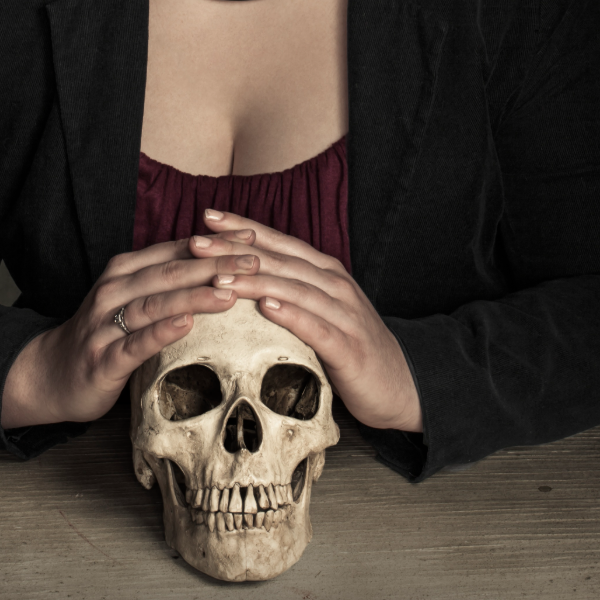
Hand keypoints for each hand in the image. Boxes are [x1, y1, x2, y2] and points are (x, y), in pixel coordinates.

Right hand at [1, 232, 260, 427]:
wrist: (49, 374)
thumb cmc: (103, 334)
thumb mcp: (133, 299)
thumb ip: (167, 282)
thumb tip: (221, 264)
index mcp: (126, 270)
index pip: (177, 250)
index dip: (215, 242)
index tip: (252, 237)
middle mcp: (114, 289)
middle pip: (171, 271)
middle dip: (214, 263)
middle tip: (253, 260)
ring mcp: (105, 323)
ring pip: (155, 302)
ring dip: (194, 294)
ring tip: (230, 290)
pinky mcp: (102, 357)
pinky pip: (135, 342)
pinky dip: (162, 331)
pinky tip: (186, 324)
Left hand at [194, 210, 422, 432]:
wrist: (402, 383)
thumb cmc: (350, 345)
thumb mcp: (318, 309)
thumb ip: (288, 290)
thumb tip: (236, 277)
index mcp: (324, 271)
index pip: (277, 242)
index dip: (242, 227)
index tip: (207, 216)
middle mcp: (334, 284)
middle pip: (279, 260)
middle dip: (235, 250)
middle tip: (197, 241)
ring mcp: (345, 312)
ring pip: (294, 288)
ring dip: (255, 281)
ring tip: (219, 276)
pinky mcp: (350, 346)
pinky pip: (318, 326)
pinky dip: (292, 314)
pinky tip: (267, 307)